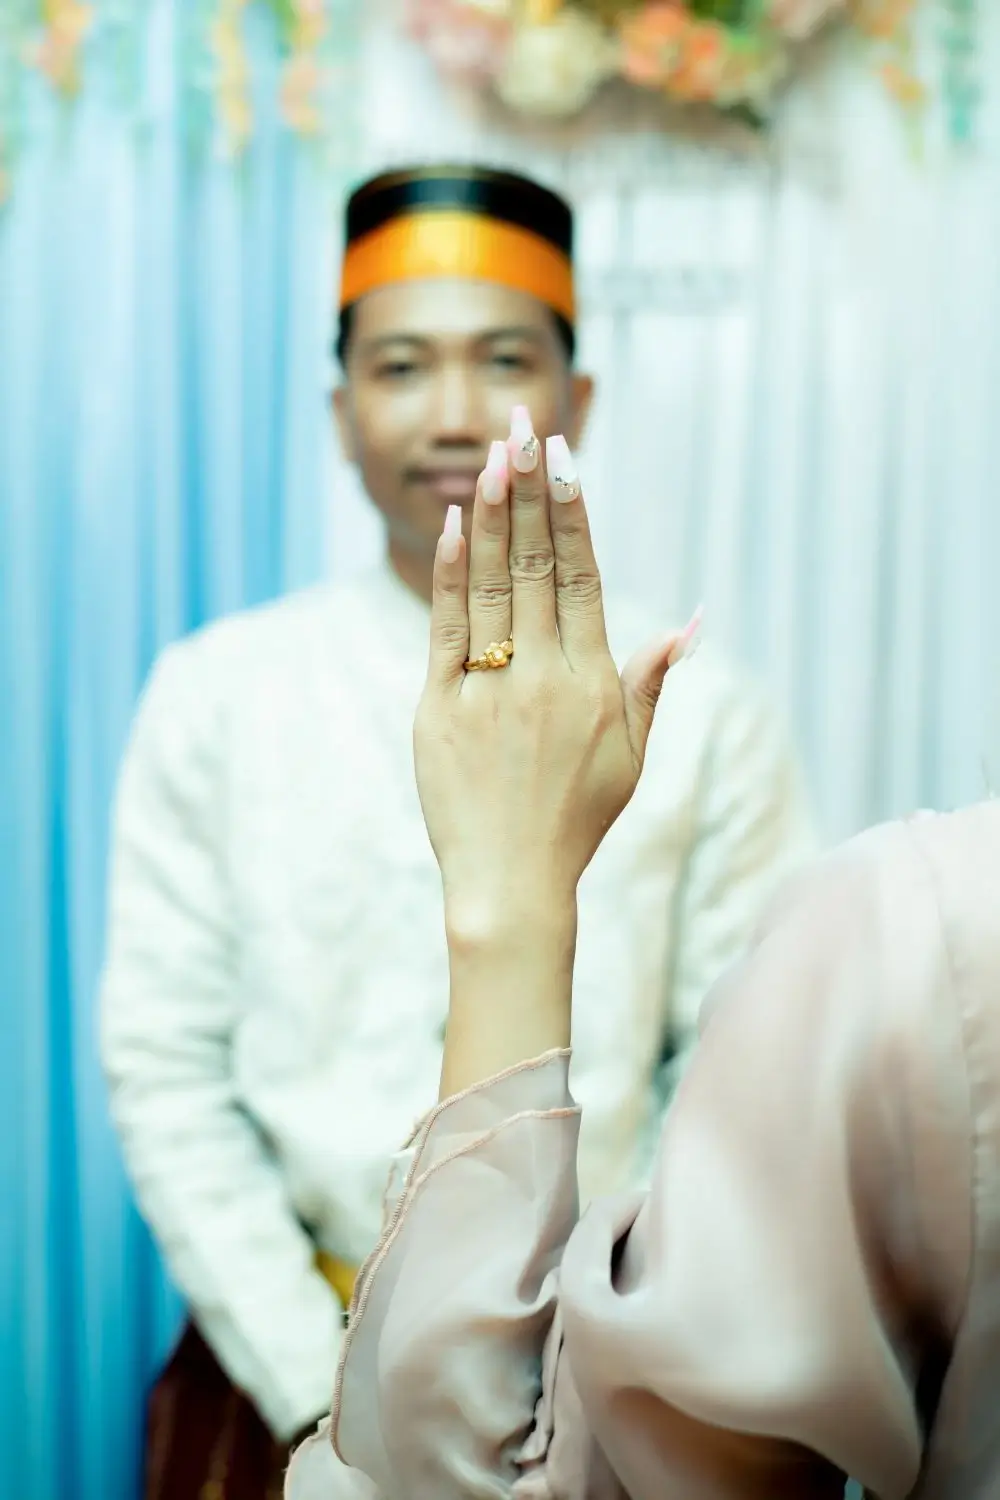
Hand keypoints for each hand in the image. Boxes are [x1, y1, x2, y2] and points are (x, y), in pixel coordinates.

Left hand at [414, 404, 686, 932]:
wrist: (510, 881)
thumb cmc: (575, 819)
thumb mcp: (631, 755)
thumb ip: (651, 682)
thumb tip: (690, 620)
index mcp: (593, 682)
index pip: (583, 576)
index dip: (575, 511)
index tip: (565, 457)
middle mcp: (545, 675)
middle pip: (540, 564)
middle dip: (533, 487)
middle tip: (525, 423)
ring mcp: (490, 689)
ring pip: (494, 583)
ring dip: (496, 514)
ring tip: (495, 453)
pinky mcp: (440, 707)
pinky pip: (448, 626)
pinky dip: (452, 572)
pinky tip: (458, 522)